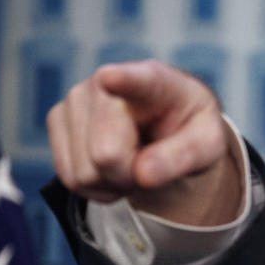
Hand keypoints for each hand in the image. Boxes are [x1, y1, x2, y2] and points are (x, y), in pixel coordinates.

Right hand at [47, 60, 241, 224]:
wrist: (167, 127)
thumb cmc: (190, 131)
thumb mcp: (207, 145)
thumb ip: (183, 157)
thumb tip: (143, 174)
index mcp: (156, 81)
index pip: (136, 80)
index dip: (122, 80)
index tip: (111, 78)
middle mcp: (106, 81)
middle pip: (106, 154)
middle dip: (129, 175)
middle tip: (149, 163)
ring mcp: (76, 98)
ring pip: (83, 173)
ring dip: (111, 182)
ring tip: (132, 161)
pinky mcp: (56, 118)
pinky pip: (68, 177)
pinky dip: (94, 186)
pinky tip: (111, 167)